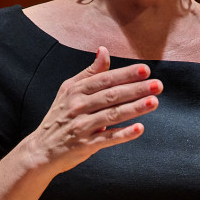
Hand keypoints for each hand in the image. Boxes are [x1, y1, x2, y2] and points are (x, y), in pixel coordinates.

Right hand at [28, 46, 161, 173]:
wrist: (41, 149)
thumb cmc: (59, 117)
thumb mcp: (69, 91)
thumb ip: (89, 73)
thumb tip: (104, 50)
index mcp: (75, 91)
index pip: (105, 80)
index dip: (125, 74)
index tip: (145, 70)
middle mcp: (78, 107)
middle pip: (111, 96)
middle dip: (136, 89)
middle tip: (158, 85)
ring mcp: (81, 127)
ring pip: (112, 115)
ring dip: (135, 108)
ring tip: (154, 102)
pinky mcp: (85, 145)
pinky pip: (107, 139)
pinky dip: (123, 134)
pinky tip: (139, 129)